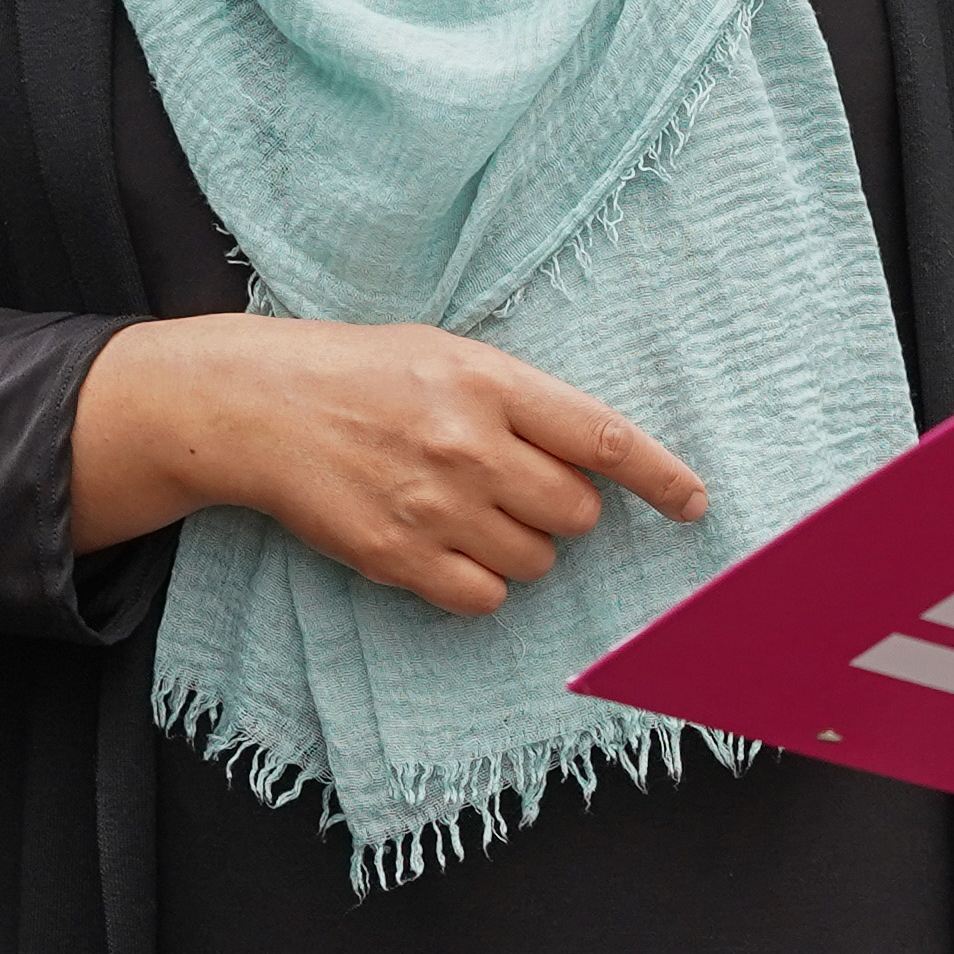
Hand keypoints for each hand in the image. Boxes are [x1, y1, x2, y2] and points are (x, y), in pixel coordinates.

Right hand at [69, 314, 705, 610]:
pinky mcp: (396, 555)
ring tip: (466, 511)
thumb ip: (523, 402)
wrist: (259, 406)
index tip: (694, 504)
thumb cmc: (362, 374)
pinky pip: (483, 597)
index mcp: (490, 383)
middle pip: (576, 514)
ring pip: (536, 561)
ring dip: (520, 547)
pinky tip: (446, 550)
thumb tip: (597, 458)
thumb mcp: (448, 357)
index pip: (604, 438)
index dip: (660, 477)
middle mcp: (468, 445)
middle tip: (515, 488)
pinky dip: (480, 584)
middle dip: (562, 510)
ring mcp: (432, 504)